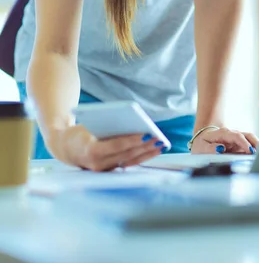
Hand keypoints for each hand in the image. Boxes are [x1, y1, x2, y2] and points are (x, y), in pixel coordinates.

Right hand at [47, 124, 165, 170]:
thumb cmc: (80, 132)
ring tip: (160, 144)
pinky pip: (128, 163)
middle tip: (158, 138)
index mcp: (91, 151)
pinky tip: (153, 150)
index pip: (116, 146)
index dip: (131, 140)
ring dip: (146, 153)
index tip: (145, 133)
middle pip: (126, 154)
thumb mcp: (89, 126)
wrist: (65, 148)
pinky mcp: (110, 170)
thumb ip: (107, 126)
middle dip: (144, 146)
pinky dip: (142, 157)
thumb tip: (131, 122)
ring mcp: (104, 169)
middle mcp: (98, 164)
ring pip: (130, 161)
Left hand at [190, 127, 258, 154]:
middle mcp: (232, 134)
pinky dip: (257, 148)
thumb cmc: (202, 144)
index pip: (236, 136)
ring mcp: (237, 138)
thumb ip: (210, 148)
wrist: (203, 140)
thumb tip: (220, 149)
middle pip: (247, 135)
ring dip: (258, 145)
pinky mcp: (240, 144)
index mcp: (223, 133)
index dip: (244, 143)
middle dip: (256, 143)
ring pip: (251, 138)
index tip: (250, 151)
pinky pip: (251, 143)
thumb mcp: (201, 147)